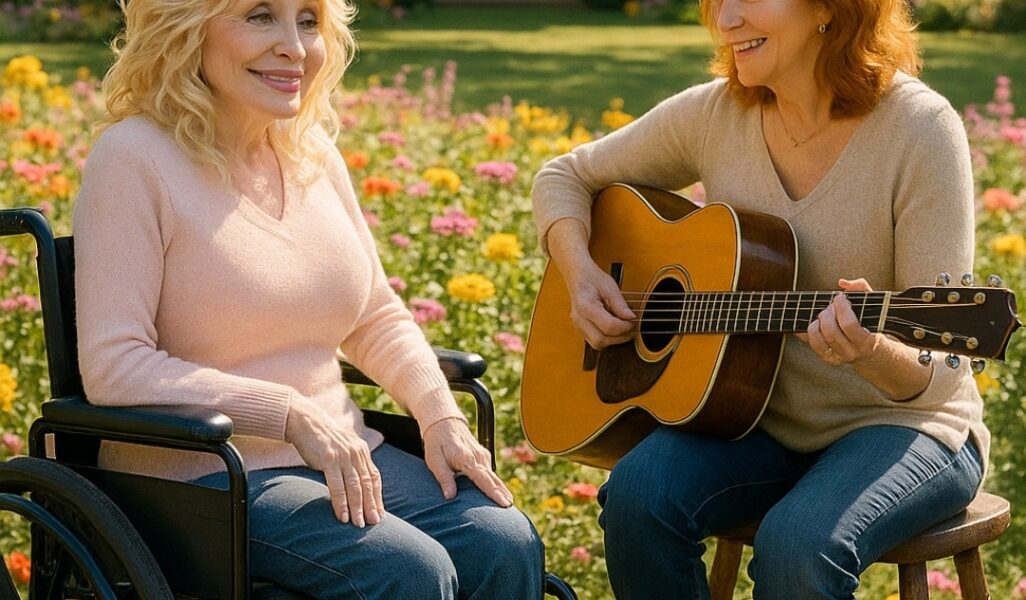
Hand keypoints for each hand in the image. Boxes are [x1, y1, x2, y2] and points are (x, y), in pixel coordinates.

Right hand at [285, 397, 383, 526]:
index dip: (377, 496)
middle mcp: (356, 454)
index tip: (380, 513)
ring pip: (355, 487)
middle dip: (371, 506)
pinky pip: (337, 486)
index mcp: (361, 451)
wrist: (305, 421)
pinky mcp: (329, 460)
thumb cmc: (321, 438)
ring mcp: (343, 457)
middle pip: (367, 484)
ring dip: (358, 508)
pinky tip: (343, 516)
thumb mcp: (342, 447)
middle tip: (374, 524)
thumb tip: (356, 482)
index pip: (374, 477)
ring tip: (359, 524)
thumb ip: (351, 462)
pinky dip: (341, 503)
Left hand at [423, 417, 512, 506]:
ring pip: (494, 475)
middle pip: (493, 479)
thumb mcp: (434, 460)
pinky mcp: (482, 455)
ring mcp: (482, 455)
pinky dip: (496, 482)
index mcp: (467, 458)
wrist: (443, 422)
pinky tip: (500, 492)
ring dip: (501, 489)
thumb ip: (444, 478)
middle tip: (509, 507)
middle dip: (502, 493)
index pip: (483, 479)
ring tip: (508, 503)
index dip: (494, 492)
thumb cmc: (437, 442)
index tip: (504, 503)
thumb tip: (450, 497)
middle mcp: (478, 457)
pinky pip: (490, 472)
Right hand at [565, 258, 635, 349]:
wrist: (577, 276)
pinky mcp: (580, 329)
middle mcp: (579, 319)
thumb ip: (620, 304)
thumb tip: (630, 318)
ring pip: (597, 344)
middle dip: (619, 337)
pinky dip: (606, 337)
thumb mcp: (610, 287)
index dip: (624, 327)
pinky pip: (594, 340)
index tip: (632, 320)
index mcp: (585, 306)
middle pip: (600, 340)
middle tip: (630, 327)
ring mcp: (577, 325)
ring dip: (613, 340)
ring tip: (623, 328)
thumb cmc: (592, 278)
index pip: (608, 327)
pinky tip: (613, 328)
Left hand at [798, 278, 881, 365]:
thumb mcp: (873, 305)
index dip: (841, 308)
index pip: (849, 325)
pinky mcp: (827, 358)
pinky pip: (812, 344)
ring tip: (825, 314)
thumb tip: (842, 283)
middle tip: (831, 306)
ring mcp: (838, 357)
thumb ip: (861, 288)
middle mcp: (852, 352)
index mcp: (866, 341)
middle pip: (831, 331)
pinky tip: (814, 321)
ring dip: (818, 321)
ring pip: (819, 338)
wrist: (873, 352)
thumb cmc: (871, 325)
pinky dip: (808, 331)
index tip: (840, 297)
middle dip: (828, 313)